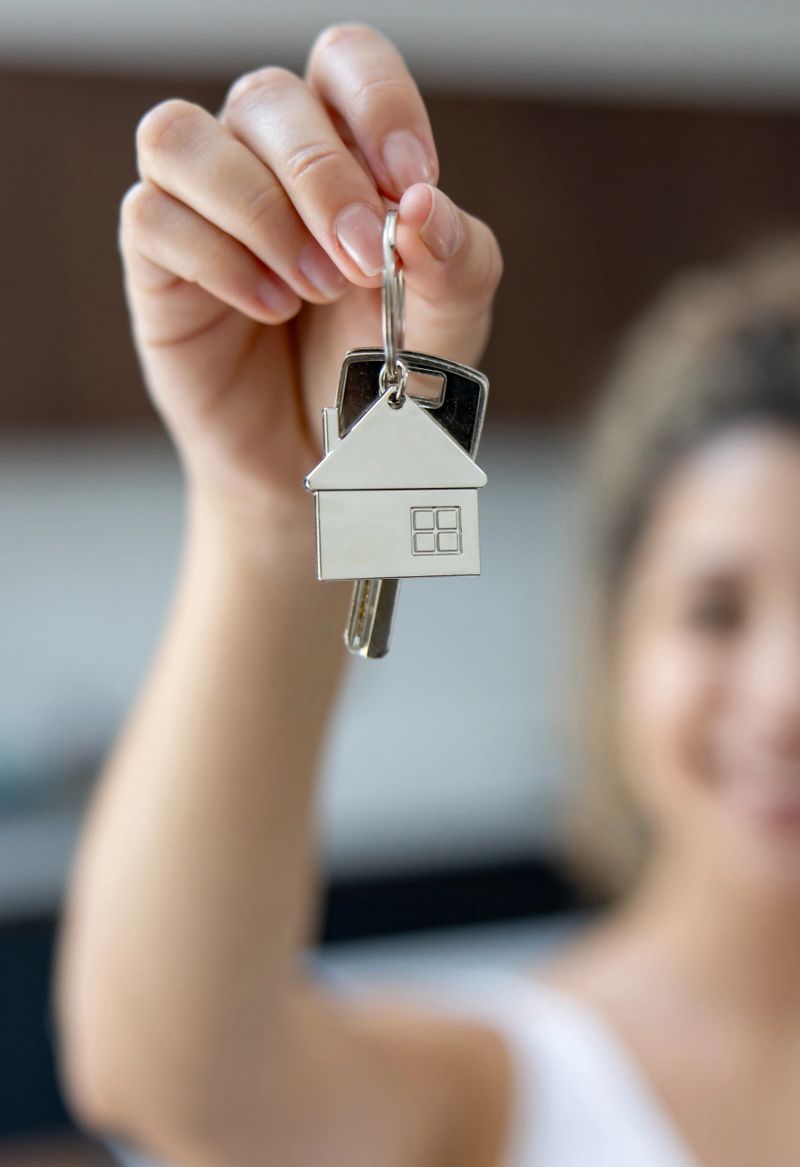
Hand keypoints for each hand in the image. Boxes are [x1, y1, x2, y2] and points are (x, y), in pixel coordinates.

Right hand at [119, 23, 502, 543]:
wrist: (328, 461)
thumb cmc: (385, 375)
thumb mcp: (448, 322)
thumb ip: (456, 257)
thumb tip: (423, 205)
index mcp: (347, 150)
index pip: (345, 61)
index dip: (377, 104)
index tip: (410, 181)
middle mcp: (266, 161)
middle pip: (267, 99)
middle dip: (322, 179)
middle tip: (362, 264)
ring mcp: (204, 207)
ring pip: (180, 136)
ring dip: (257, 211)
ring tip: (310, 288)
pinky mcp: (157, 264)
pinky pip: (151, 216)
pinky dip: (216, 260)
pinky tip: (268, 308)